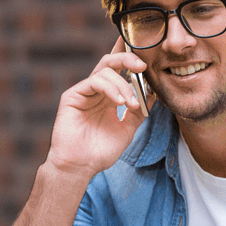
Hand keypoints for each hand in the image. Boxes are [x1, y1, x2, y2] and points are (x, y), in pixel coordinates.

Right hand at [45, 37, 150, 177]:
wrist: (81, 166)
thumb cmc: (100, 151)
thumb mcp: (127, 130)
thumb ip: (138, 112)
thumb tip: (152, 94)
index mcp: (108, 96)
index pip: (120, 71)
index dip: (131, 60)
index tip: (148, 59)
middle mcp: (96, 91)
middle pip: (111, 62)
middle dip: (128, 59)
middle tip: (143, 66)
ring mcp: (84, 92)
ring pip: (105, 70)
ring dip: (123, 85)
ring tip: (131, 103)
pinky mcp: (73, 95)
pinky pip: (94, 81)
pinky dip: (110, 88)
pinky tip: (119, 102)